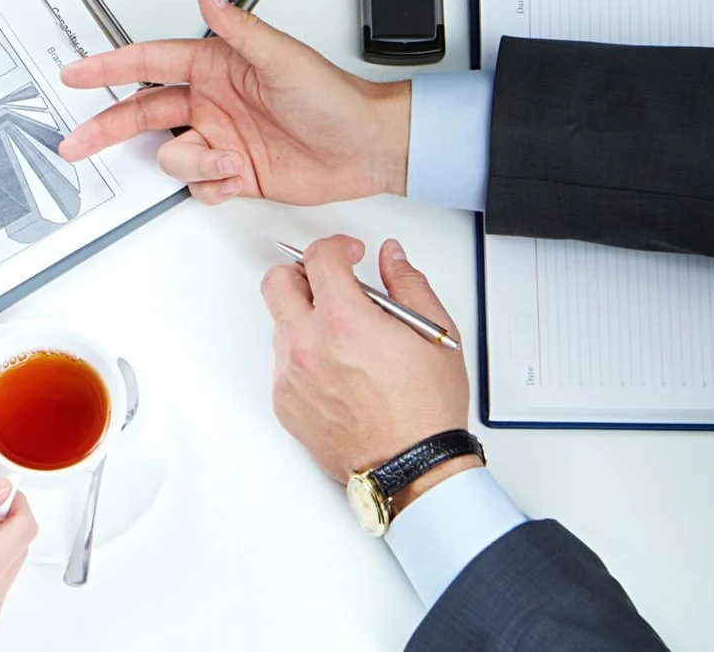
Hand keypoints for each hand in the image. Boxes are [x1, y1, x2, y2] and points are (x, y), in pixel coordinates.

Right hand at [58, 0, 408, 204]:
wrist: (368, 147)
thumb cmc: (334, 96)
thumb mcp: (283, 57)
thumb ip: (239, 27)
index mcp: (217, 66)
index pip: (149, 62)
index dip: (109, 67)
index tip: (77, 73)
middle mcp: (213, 102)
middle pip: (143, 113)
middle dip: (108, 127)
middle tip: (78, 141)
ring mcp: (223, 138)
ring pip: (173, 155)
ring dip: (192, 163)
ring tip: (229, 161)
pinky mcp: (237, 173)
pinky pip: (200, 186)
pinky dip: (211, 187)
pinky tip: (237, 177)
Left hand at [264, 236, 473, 486]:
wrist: (413, 467)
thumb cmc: (425, 410)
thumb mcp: (435, 333)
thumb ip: (408, 283)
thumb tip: (391, 257)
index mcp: (344, 322)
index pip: (318, 257)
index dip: (338, 246)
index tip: (350, 254)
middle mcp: (308, 346)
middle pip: (277, 282)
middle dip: (304, 273)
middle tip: (331, 284)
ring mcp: (291, 377)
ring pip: (280, 323)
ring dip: (304, 317)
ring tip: (343, 336)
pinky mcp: (285, 404)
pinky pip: (283, 363)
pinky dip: (303, 355)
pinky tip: (336, 368)